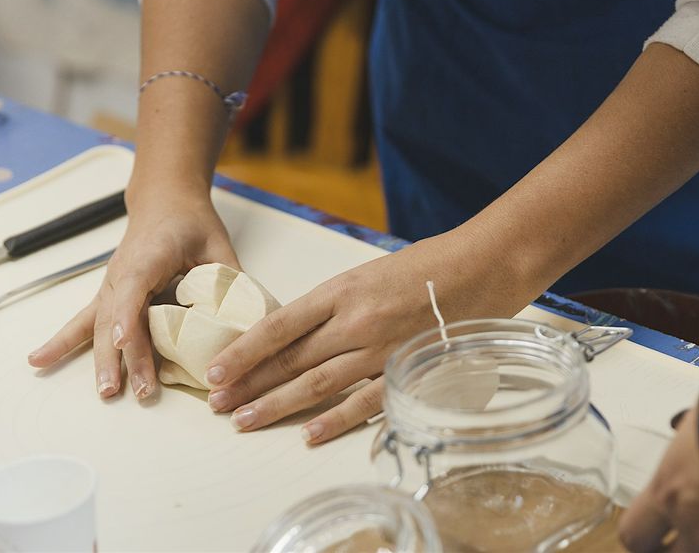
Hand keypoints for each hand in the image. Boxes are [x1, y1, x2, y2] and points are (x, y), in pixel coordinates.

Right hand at [28, 191, 239, 399]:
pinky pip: (84, 322)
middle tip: (132, 389)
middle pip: (117, 317)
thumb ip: (230, 279)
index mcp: (149, 256)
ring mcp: (112, 286)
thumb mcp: (217, 245)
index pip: (134, 287)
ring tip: (105, 392)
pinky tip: (37, 361)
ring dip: (100, 361)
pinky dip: (62, 343)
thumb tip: (246, 318)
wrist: (164, 201)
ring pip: (98, 326)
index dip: (128, 315)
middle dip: (124, 356)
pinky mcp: (109, 296)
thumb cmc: (190, 223)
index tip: (122, 341)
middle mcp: (123, 273)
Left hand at [203, 227, 538, 443]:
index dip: (243, 352)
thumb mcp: (369, 273)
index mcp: (341, 290)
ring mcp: (380, 349)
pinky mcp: (405, 370)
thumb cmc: (428, 265)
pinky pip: (363, 402)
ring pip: (317, 384)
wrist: (484, 266)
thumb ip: (334, 304)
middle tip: (217, 404)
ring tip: (244, 422)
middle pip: (290, 360)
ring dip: (277, 405)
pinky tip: (307, 434)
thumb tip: (296, 334)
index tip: (214, 371)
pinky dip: (333, 421)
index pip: (278, 326)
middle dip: (248, 384)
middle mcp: (355, 321)